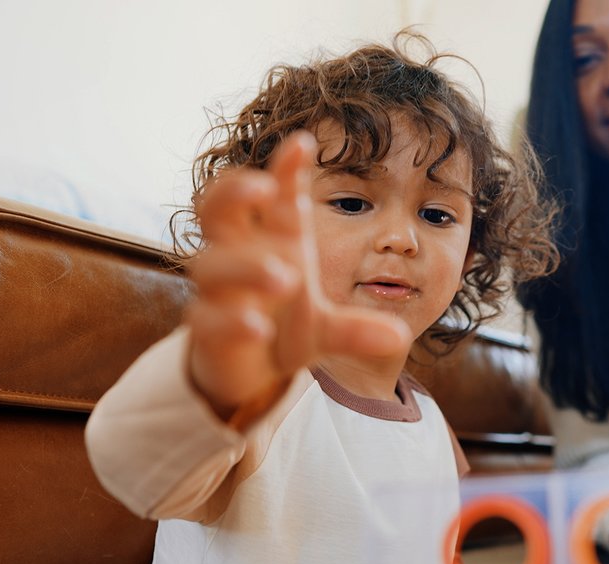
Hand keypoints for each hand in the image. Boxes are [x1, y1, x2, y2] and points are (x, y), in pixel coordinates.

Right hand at [186, 131, 409, 422]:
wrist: (246, 374)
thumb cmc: (282, 327)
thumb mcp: (326, 328)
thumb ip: (358, 329)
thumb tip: (400, 338)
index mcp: (273, 243)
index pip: (275, 196)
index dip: (286, 169)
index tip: (304, 143)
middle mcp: (238, 259)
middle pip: (217, 209)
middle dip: (235, 192)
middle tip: (264, 188)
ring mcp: (219, 293)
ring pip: (211, 266)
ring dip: (247, 267)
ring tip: (286, 276)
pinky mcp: (208, 331)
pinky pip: (209, 319)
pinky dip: (233, 321)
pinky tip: (259, 327)